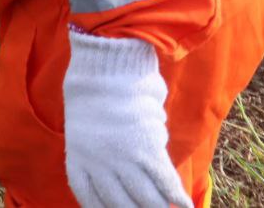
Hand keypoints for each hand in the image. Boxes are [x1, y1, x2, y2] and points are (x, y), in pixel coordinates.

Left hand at [63, 30, 192, 207]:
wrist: (105, 69)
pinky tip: (186, 206)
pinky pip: (164, 181)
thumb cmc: (93, 93)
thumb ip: (93, 152)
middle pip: (120, 205)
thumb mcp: (83, 127)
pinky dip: (177, 196)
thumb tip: (113, 174)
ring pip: (146, 198)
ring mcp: (123, 158)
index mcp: (78, 158)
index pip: (88, 198)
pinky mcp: (147, 148)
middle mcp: (99, 164)